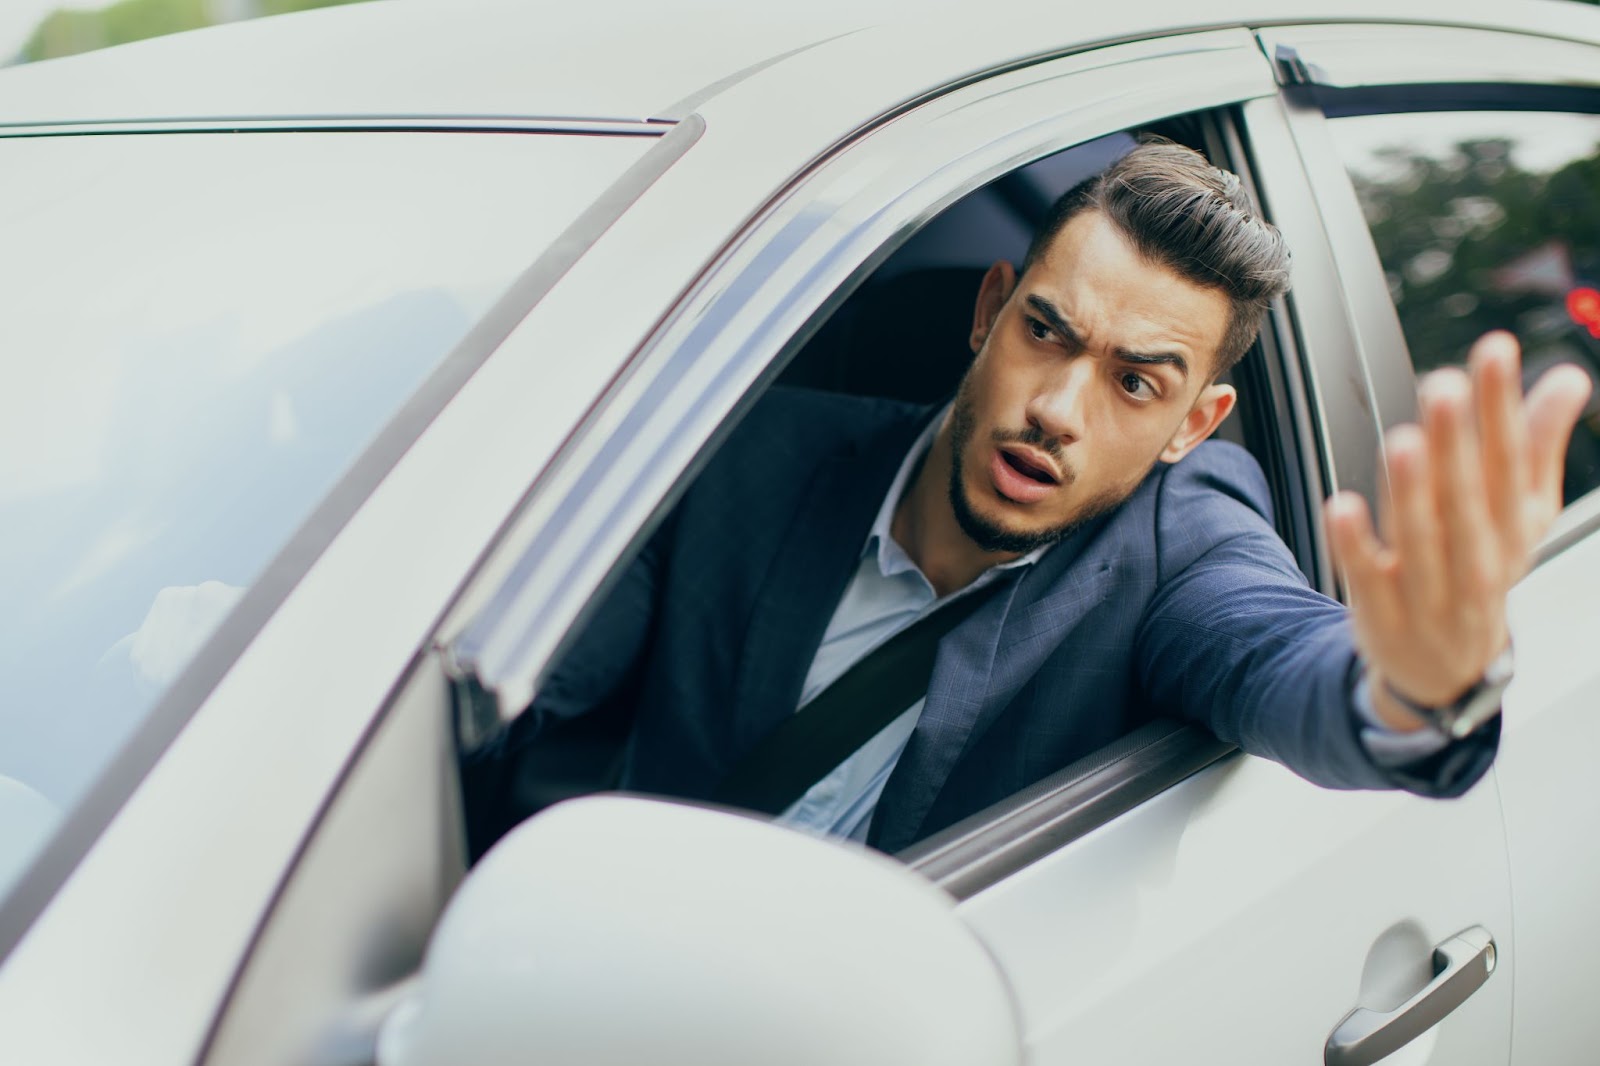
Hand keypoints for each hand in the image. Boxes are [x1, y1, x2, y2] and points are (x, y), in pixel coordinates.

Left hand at [1324, 331, 1592, 729]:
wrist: (1446, 672)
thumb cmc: (1480, 570)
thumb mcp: (1518, 516)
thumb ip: (1537, 445)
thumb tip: (1567, 377)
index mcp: (1513, 528)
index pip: (1511, 461)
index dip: (1502, 406)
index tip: (1494, 349)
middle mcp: (1478, 561)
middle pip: (1468, 500)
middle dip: (1457, 445)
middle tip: (1444, 386)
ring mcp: (1430, 593)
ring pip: (1422, 539)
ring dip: (1411, 491)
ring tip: (1403, 440)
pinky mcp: (1381, 615)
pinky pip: (1367, 578)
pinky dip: (1355, 545)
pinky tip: (1341, 504)